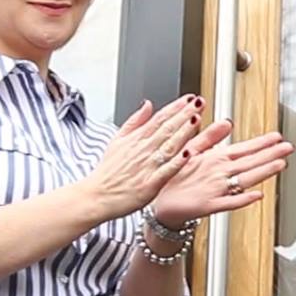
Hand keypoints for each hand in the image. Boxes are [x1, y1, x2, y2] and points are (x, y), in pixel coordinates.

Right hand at [85, 95, 202, 217]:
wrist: (96, 196)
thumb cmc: (107, 172)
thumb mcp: (117, 140)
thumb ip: (135, 121)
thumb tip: (147, 104)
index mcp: (137, 139)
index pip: (160, 118)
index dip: (176, 107)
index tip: (190, 98)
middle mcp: (143, 150)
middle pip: (167, 128)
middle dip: (185, 114)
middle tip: (200, 102)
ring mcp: (147, 167)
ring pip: (169, 146)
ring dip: (184, 133)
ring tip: (196, 120)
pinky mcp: (150, 184)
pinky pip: (166, 171)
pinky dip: (177, 162)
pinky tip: (188, 153)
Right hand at [152, 125, 293, 227]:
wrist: (160, 205)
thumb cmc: (175, 178)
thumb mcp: (189, 151)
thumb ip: (209, 137)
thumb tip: (226, 122)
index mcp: (213, 158)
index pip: (243, 148)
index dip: (261, 142)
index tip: (277, 137)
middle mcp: (217, 172)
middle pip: (249, 162)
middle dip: (270, 154)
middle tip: (288, 147)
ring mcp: (215, 189)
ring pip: (244, 179)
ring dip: (263, 172)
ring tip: (280, 164)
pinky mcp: (210, 206)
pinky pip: (230, 203)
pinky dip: (243, 199)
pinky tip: (257, 196)